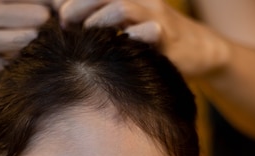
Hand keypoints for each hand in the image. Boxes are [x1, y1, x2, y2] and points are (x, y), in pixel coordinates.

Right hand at [0, 0, 52, 90]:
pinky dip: (7, 63)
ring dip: (25, 45)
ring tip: (10, 44)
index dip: (49, 5)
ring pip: (25, 41)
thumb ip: (7, 4)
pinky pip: (9, 64)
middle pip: (36, 17)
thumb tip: (48, 5)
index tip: (57, 11)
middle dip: (43, 25)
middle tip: (41, 31)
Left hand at [52, 0, 228, 77]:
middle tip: (61, 22)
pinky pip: (148, 32)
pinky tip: (116, 47)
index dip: (71, 0)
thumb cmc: (153, 40)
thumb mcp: (127, 24)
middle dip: (77, 5)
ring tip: (85, 35)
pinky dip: (128, 38)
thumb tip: (62, 19)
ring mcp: (155, 17)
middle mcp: (142, 0)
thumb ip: (100, 20)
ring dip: (98, 20)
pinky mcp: (167, 39)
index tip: (52, 11)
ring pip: (122, 6)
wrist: (202, 50)